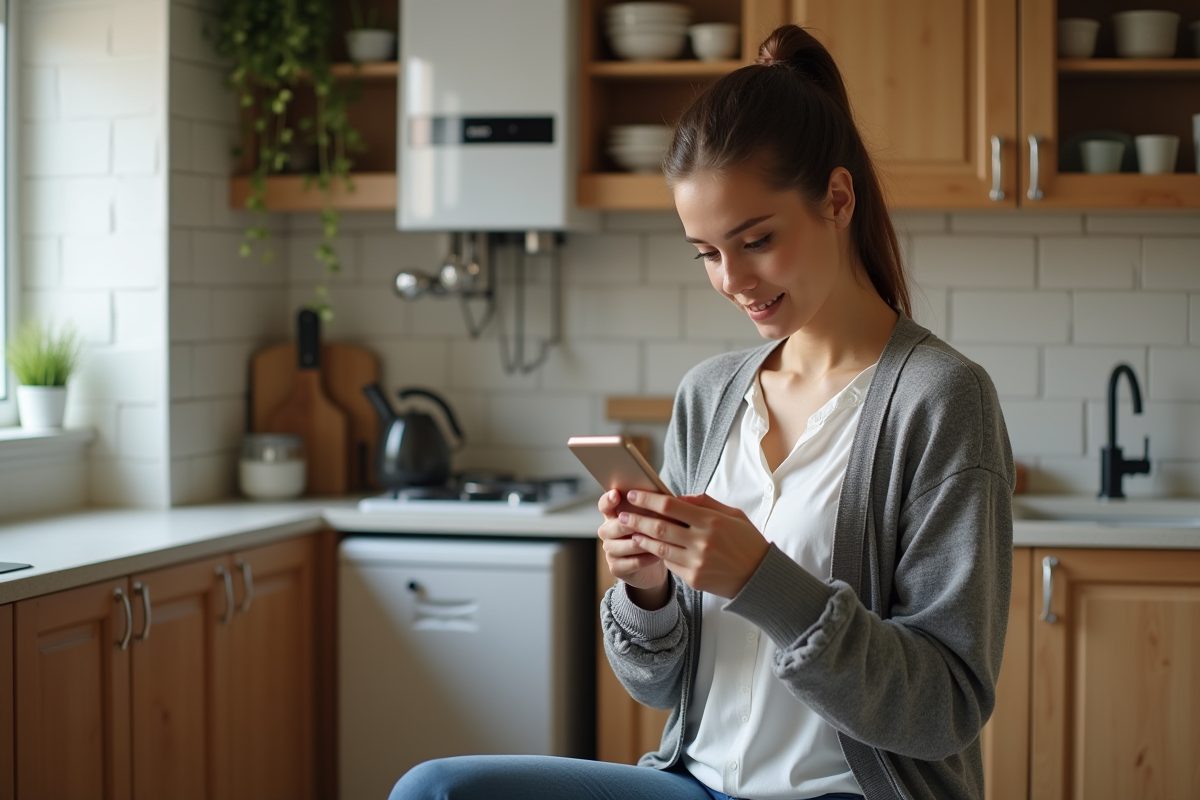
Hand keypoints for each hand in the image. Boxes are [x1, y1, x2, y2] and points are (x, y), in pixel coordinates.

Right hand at [597, 490, 669, 605]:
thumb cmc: (651, 534)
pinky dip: (648, 558)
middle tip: (652, 521)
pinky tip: (659, 555)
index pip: (604, 505)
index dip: (608, 500)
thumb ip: (651, 507)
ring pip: (626, 545)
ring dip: (645, 542)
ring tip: (660, 540)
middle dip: (634, 524)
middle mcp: (607, 532)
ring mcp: (610, 550)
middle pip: (615, 526)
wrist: (651, 563)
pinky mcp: (615, 567)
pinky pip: (633, 562)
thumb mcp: (651, 518)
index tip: (616, 494)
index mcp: (613, 516)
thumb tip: (666, 497)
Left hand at [619, 490, 768, 598]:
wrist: (760, 578)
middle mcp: (702, 542)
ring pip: (659, 548)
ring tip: (631, 531)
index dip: (648, 499)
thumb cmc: (747, 542)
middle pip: (659, 527)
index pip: (671, 506)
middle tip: (623, 514)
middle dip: (637, 519)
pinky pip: (669, 564)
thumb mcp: (733, 515)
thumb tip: (677, 496)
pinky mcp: (693, 579)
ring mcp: (696, 563)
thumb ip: (705, 503)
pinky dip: (658, 554)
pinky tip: (649, 547)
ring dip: (641, 538)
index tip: (634, 494)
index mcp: (711, 522)